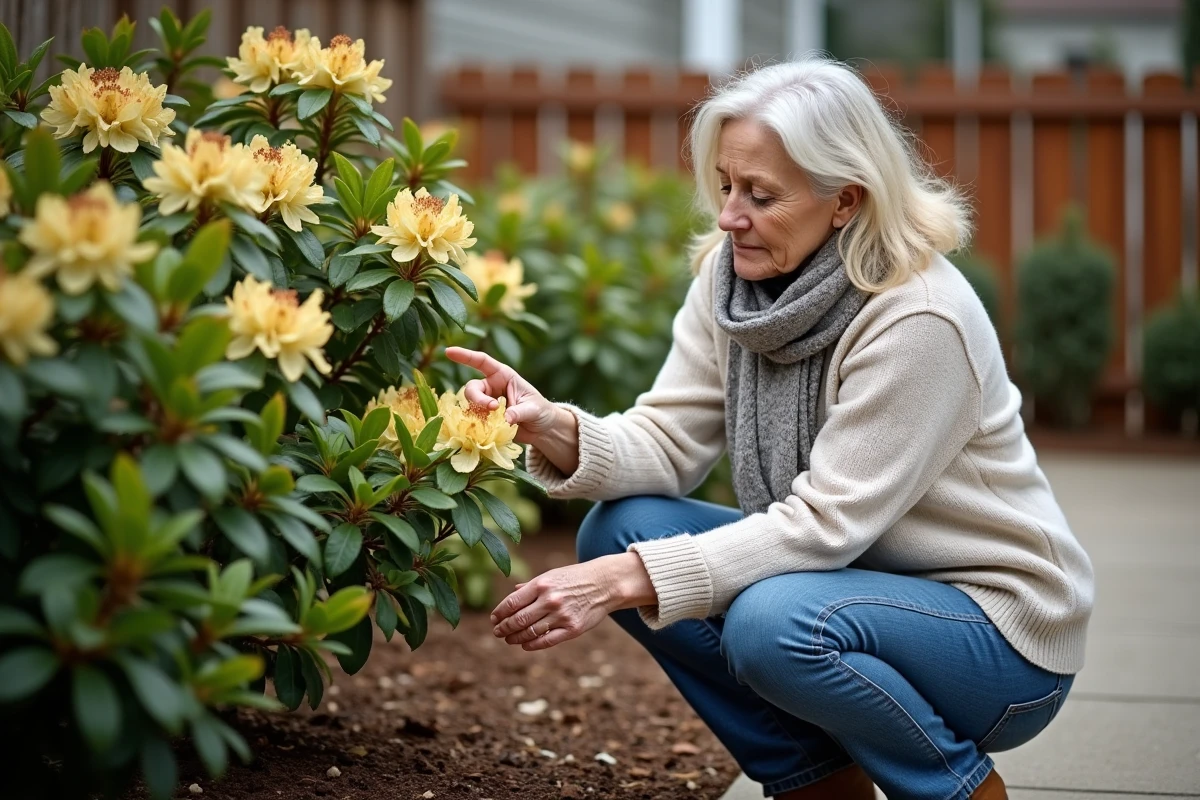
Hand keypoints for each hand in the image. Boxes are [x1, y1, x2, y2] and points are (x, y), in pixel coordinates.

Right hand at [444, 346, 561, 445]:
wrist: (542, 429)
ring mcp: (486, 404)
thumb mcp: (533, 409)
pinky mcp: (485, 420)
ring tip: (498, 424)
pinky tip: (492, 432)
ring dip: (480, 416)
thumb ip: (519, 412)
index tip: (449, 352)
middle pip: (472, 388)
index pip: (481, 362)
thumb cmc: (540, 411)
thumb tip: (505, 419)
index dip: (465, 356)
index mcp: (502, 375)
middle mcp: (491, 388)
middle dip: (478, 399)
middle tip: (493, 409)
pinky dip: (480, 427)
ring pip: (471, 407)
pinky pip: (474, 422)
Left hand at [489, 554, 653, 650]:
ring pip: (530, 632)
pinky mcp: (572, 629)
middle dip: (504, 628)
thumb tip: (512, 593)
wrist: (604, 584)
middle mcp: (550, 600)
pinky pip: (546, 641)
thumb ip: (531, 586)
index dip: (499, 613)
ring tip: (509, 639)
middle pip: (518, 620)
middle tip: (497, 632)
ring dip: (515, 638)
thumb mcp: (552, 576)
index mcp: (542, 584)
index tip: (494, 619)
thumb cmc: (575, 578)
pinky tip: (524, 645)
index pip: (512, 603)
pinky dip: (531, 645)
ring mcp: (561, 615)